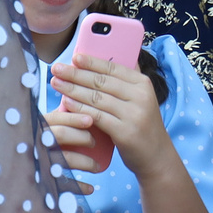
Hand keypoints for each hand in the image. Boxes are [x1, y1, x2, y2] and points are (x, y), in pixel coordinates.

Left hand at [49, 53, 170, 175]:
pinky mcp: (125, 132)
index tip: (74, 57)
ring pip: (97, 98)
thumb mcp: (139, 99)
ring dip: (73, 90)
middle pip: (102, 81)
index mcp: (143, 83)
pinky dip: (80, 108)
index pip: (113, 68)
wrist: (156, 156)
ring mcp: (134, 114)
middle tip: (56, 68)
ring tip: (56, 83)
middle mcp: (141, 96)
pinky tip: (67, 103)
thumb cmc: (141, 125)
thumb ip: (124, 82)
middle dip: (76, 74)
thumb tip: (102, 58)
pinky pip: (97, 116)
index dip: (92, 61)